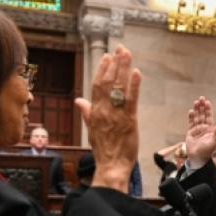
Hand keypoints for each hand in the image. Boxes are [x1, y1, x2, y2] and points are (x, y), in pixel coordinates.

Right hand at [75, 44, 140, 191]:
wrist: (111, 166)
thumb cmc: (103, 149)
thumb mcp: (91, 129)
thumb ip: (87, 112)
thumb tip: (79, 100)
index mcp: (95, 111)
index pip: (97, 85)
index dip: (102, 69)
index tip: (108, 57)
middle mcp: (104, 110)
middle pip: (108, 82)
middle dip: (115, 64)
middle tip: (121, 49)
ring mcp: (116, 115)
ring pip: (119, 87)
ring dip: (123, 69)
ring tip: (127, 54)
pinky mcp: (129, 121)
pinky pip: (131, 100)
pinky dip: (134, 86)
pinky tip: (137, 73)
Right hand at [185, 96, 215, 166]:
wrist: (197, 158)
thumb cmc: (207, 151)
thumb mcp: (213, 143)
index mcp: (210, 130)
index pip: (209, 117)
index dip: (208, 110)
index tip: (207, 102)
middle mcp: (203, 128)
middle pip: (202, 115)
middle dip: (202, 107)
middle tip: (201, 98)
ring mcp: (197, 130)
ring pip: (197, 117)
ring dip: (196, 110)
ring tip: (196, 102)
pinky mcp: (190, 132)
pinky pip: (191, 123)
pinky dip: (191, 117)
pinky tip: (191, 111)